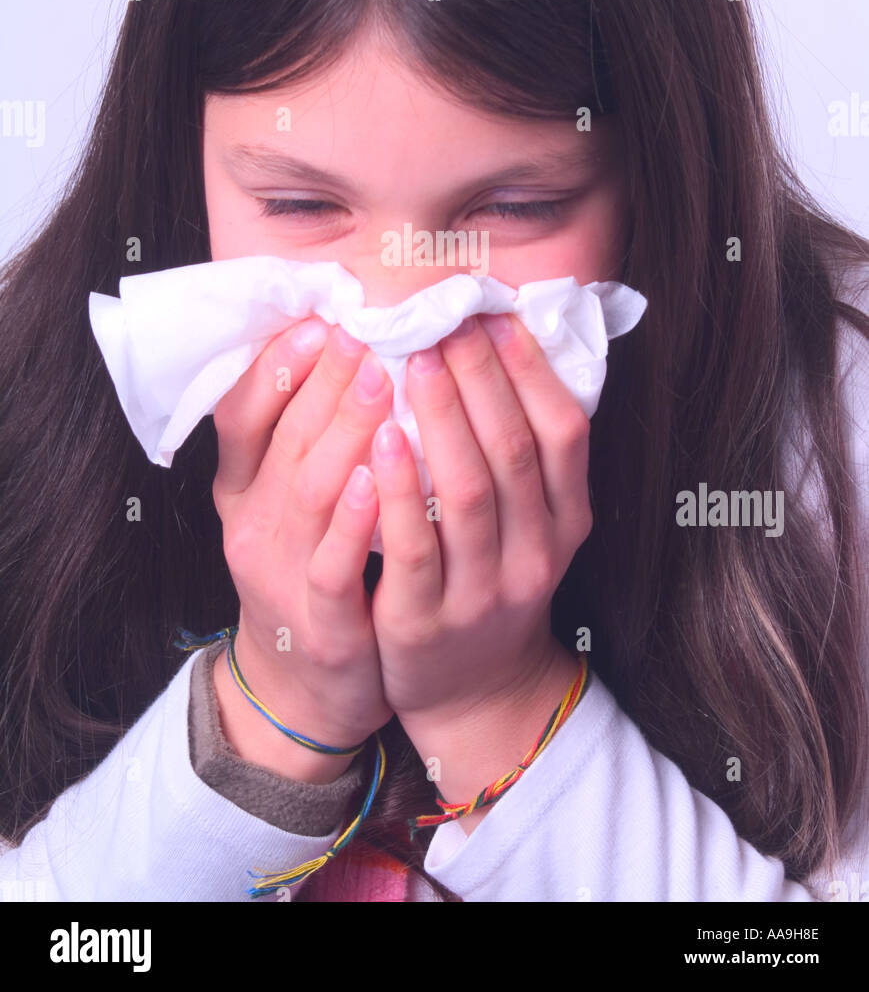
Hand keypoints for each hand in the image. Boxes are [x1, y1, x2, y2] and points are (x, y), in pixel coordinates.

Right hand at [211, 316, 395, 750]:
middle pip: (287, 440)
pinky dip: (354, 523)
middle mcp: (256, 527)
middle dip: (327, 383)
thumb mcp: (289, 504)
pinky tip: (380, 480)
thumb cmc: (310, 573)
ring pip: (310, 493)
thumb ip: (306, 438)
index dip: (278, 367)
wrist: (304, 692)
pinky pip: (332, 567)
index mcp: (245, 491)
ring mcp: (284, 576)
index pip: (244, 415)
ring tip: (382, 381)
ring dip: (345, 433)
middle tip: (367, 332)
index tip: (323, 322)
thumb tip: (345, 351)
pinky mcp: (322, 625)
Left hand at [367, 312, 592, 721]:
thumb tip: (501, 351)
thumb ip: (523, 458)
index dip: (531, 372)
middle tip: (442, 324)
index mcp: (567, 522)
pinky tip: (378, 440)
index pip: (563, 434)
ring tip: (411, 362)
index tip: (494, 318)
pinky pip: (414, 547)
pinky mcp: (426, 622)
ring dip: (443, 421)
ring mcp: (484, 592)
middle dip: (479, 380)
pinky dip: (398, 489)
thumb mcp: (531, 527)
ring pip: (469, 494)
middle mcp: (536, 556)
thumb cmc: (493, 582)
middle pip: (514, 453)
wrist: (473, 691)